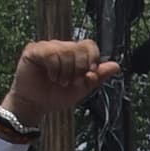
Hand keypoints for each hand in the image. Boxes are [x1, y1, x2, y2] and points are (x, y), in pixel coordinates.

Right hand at [6, 35, 122, 125]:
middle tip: (70, 82)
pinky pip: (50, 53)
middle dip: (79, 69)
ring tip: (59, 81)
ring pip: (66, 51)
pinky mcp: (33, 50)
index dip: (92, 59)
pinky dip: (54, 69)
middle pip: (79, 48)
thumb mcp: (82, 89)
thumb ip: (97, 77)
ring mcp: (47, 47)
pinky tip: (50, 76)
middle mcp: (61, 47)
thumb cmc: (56, 96)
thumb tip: (116, 66)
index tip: (89, 74)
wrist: (35, 105)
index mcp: (74, 54)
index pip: (90, 45)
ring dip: (65, 72)